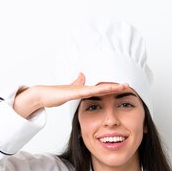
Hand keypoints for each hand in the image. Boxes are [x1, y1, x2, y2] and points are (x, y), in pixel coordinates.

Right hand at [13, 73, 130, 118]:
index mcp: (83, 89)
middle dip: (116, 86)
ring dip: (112, 87)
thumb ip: (76, 83)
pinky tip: (107, 89)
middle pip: (103, 86)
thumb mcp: (69, 90)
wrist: (42, 95)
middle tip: (129, 85)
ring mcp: (79, 89)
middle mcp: (83, 88)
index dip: (112, 87)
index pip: (101, 88)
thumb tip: (82, 75)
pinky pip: (90, 91)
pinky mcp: (74, 92)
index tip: (123, 87)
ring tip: (123, 86)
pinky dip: (99, 90)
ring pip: (99, 88)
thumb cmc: (54, 94)